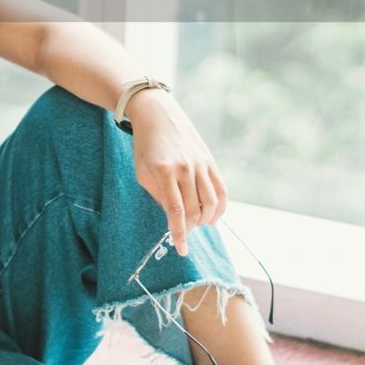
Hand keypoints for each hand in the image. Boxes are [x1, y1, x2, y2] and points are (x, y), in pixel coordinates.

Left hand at [127, 89, 227, 256]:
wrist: (158, 114)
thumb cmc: (145, 145)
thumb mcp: (143, 172)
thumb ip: (159, 196)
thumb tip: (175, 219)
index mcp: (164, 172)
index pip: (176, 212)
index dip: (180, 234)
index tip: (181, 249)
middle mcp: (185, 168)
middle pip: (195, 210)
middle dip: (190, 228)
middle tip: (184, 232)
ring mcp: (200, 163)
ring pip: (211, 203)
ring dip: (205, 220)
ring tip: (197, 224)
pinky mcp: (210, 160)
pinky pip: (221, 189)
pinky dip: (220, 207)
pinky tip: (213, 216)